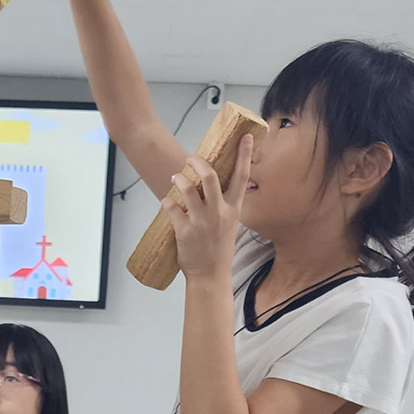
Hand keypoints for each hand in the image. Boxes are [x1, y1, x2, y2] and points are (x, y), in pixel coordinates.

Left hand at [164, 137, 252, 281]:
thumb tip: (209, 185)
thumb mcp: (228, 224)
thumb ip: (222, 205)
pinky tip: (166, 202)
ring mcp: (202, 221)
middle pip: (210, 177)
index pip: (242, 177)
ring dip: (179, 179)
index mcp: (233, 209)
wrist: (210, 276)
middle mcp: (219, 213)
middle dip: (198, 162)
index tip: (247, 137)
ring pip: (188, 189)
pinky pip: (171, 208)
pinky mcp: (185, 231)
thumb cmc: (218, 250)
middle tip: (190, 158)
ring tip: (175, 177)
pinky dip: (166, 202)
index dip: (245, 155)